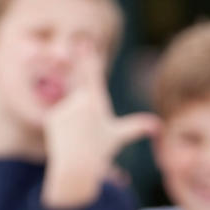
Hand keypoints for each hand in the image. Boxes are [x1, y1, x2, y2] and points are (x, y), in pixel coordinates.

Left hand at [42, 47, 158, 209]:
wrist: (77, 168)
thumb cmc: (101, 152)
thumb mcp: (119, 137)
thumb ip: (137, 127)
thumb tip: (158, 126)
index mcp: (98, 102)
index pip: (93, 75)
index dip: (90, 57)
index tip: (86, 41)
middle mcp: (80, 102)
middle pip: (80, 90)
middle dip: (79, 85)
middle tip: (79, 51)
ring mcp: (65, 108)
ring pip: (69, 108)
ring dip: (74, 121)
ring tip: (78, 136)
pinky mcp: (51, 117)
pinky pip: (57, 117)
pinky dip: (62, 127)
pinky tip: (66, 138)